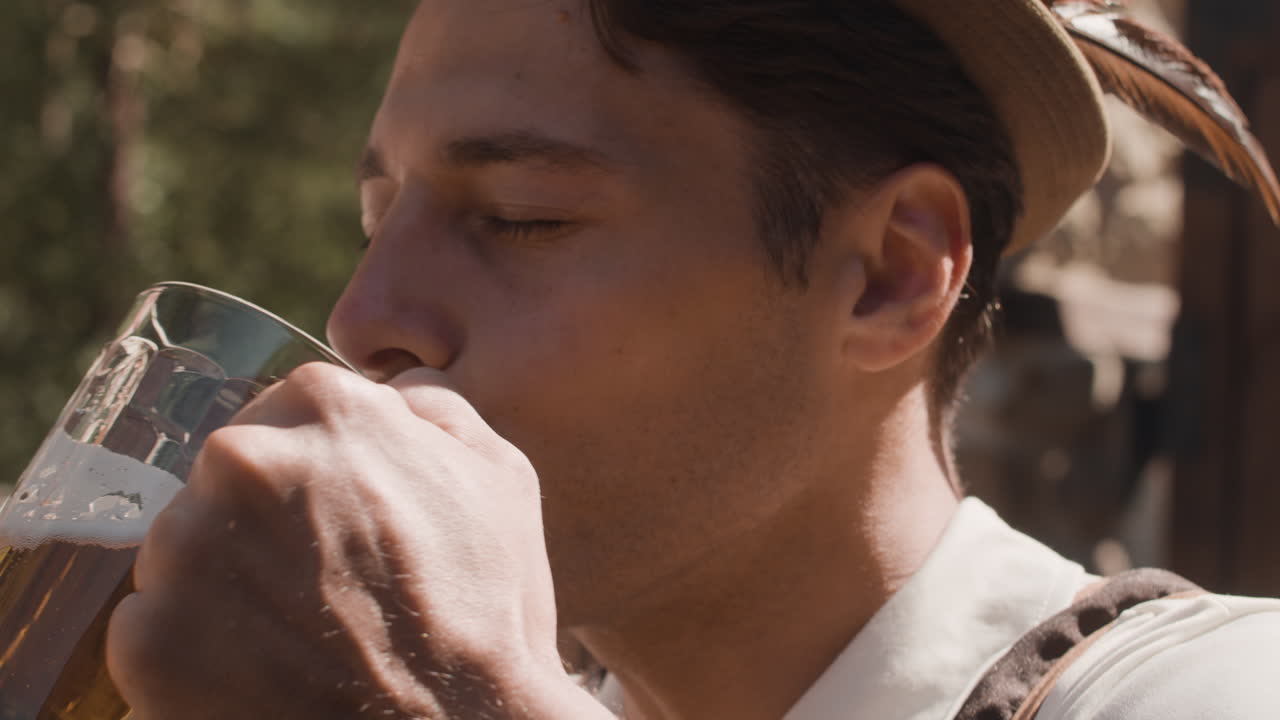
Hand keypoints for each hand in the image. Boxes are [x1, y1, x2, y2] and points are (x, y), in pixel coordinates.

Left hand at [106, 363, 610, 718]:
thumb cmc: (489, 610)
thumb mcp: (501, 477)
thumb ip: (437, 409)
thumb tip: (394, 392)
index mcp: (326, 407)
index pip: (284, 414)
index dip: (314, 475)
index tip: (334, 523)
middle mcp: (242, 461)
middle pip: (224, 479)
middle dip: (261, 525)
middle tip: (317, 587)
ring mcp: (187, 550)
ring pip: (181, 551)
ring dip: (222, 586)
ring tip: (293, 637)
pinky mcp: (148, 639)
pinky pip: (149, 629)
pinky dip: (192, 655)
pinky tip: (259, 676)